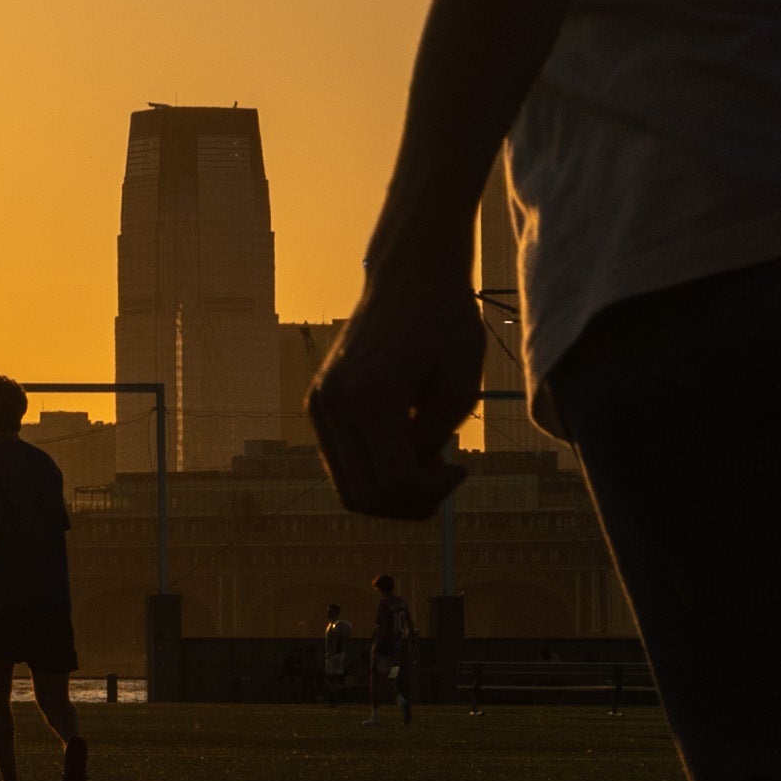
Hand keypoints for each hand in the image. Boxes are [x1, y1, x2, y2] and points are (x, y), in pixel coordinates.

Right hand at [308, 280, 490, 522]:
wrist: (409, 278)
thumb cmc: (447, 324)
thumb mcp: (461, 386)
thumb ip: (435, 439)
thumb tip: (413, 477)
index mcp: (371, 394)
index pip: (394, 482)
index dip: (434, 493)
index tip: (462, 469)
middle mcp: (334, 402)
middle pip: (365, 497)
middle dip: (411, 502)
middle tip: (446, 474)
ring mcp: (319, 404)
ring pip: (349, 489)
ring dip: (392, 493)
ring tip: (428, 463)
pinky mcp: (318, 403)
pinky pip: (343, 465)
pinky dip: (375, 473)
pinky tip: (408, 448)